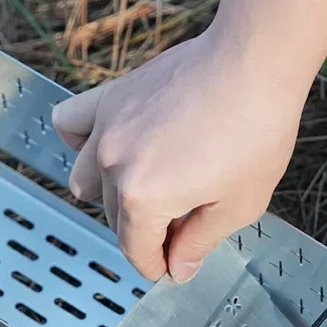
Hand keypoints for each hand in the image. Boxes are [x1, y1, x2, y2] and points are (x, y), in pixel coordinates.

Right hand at [51, 21, 310, 281]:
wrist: (253, 59)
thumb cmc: (256, 128)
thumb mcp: (239, 204)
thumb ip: (199, 242)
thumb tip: (177, 267)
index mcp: (143, 198)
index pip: (136, 248)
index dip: (155, 264)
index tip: (167, 266)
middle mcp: (114, 164)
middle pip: (114, 217)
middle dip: (144, 232)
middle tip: (176, 228)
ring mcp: (106, 128)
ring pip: (85, 180)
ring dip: (109, 196)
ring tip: (143, 190)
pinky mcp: (109, 99)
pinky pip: (71, 124)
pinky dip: (80, 143)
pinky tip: (105, 147)